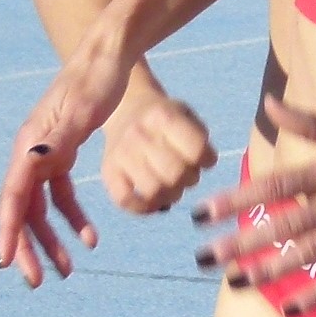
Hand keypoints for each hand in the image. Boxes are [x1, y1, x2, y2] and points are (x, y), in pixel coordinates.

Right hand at [0, 33, 132, 286]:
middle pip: (23, 211)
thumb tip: (30, 165)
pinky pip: (62, 196)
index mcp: (29, 148)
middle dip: (30, 248)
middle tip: (41, 281)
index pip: (12, 199)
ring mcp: (47, 156)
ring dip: (54, 239)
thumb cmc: (94, 82)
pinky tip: (91, 236)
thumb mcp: (78, 112)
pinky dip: (75, 218)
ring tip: (70, 268)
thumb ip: (54, 142)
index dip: (8, 233)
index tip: (6, 263)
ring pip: (43, 209)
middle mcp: (32, 155)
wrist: (111, 57)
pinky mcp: (64, 155)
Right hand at [102, 90, 217, 213]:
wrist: (126, 108)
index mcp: (164, 116)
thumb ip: (200, 137)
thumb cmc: (165, 118)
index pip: (196, 149)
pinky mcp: (108, 171)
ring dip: (170, 196)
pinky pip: (125, 200)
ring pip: (153, 191)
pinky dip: (144, 208)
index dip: (207, 160)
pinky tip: (155, 202)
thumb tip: (205, 165)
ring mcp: (122, 153)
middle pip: (175, 174)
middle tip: (188, 176)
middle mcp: (140, 133)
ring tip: (173, 188)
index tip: (206, 160)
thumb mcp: (186, 114)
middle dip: (189, 180)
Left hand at [190, 95, 315, 314]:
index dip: (237, 198)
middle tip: (204, 256)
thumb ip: (310, 124)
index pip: (278, 183)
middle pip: (286, 223)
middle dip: (241, 241)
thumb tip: (268, 104)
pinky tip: (287, 308)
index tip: (202, 212)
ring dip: (270, 270)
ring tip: (234, 283)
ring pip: (311, 254)